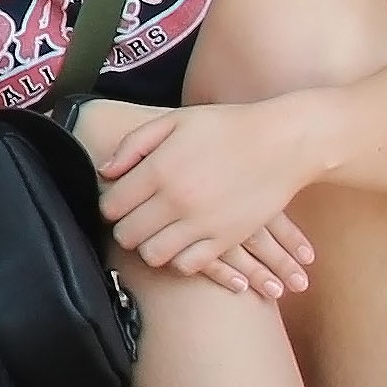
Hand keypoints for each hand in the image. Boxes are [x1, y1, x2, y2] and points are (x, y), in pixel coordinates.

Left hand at [87, 99, 323, 296]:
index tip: (121, 201)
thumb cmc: (225, 127)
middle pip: (127, 235)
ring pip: (153, 255)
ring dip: (149, 246)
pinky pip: (188, 265)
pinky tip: (183, 242)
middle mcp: (176, 200)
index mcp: (158, 170)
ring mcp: (202, 223)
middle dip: (126, 228)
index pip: (112, 206)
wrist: (281, 143)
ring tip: (158, 232)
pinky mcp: (226, 239)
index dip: (111, 206)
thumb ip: (133, 145)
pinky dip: (179, 258)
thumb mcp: (173, 121)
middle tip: (137, 218)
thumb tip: (105, 172)